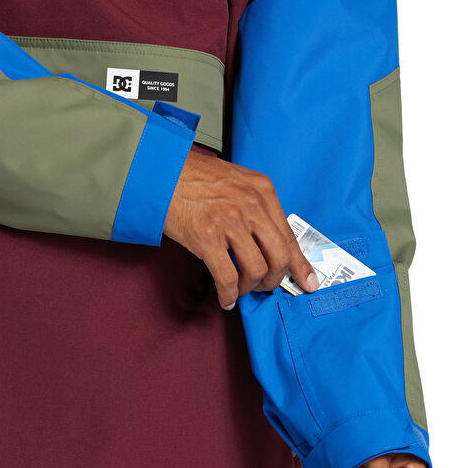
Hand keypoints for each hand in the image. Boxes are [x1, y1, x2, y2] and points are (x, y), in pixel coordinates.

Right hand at [164, 149, 318, 309]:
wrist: (159, 170)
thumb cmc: (193, 177)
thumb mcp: (236, 182)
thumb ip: (256, 208)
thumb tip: (268, 243)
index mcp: (263, 191)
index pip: (289, 236)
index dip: (300, 265)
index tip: (307, 282)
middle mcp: (252, 205)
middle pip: (279, 257)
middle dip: (274, 280)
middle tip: (263, 287)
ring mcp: (230, 221)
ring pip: (256, 270)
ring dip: (249, 287)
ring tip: (238, 289)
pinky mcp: (207, 236)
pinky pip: (227, 278)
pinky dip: (228, 294)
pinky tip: (225, 298)